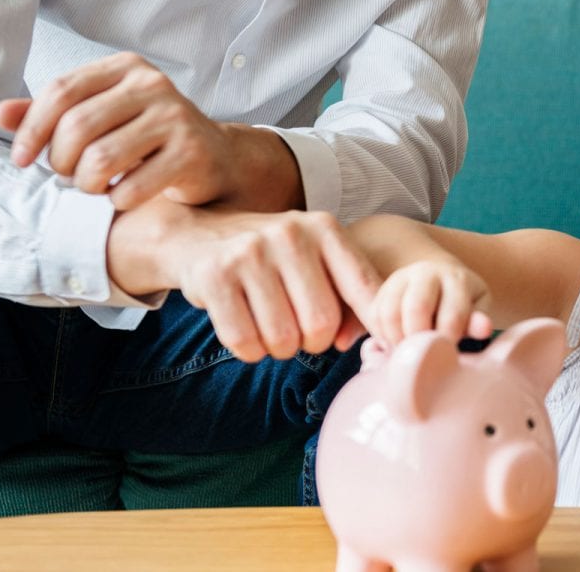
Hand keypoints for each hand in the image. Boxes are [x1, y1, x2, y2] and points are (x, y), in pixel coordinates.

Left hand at [0, 52, 236, 210]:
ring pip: (100, 159)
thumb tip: (1, 113)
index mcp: (126, 67)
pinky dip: (118, 201)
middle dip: (59, 162)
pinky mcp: (191, 153)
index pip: (61, 91)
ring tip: (93, 187)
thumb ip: (52, 113)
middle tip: (67, 177)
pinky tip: (122, 197)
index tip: (20, 159)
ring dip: (86, 185)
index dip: (31, 129)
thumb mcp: (102, 116)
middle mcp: (153, 84)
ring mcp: (175, 118)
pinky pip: (132, 187)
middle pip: (77, 127)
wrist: (214, 157)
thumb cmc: (147, 137)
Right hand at [110, 203, 379, 361]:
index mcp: (324, 229)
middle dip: (313, 342)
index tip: (380, 344)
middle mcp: (290, 234)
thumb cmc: (272, 258)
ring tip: (271, 328)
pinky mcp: (215, 276)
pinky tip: (247, 332)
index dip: (374, 325)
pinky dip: (250, 350)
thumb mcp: (316, 261)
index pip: (365, 289)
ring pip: (282, 338)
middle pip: (321, 324)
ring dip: (278, 349)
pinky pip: (245, 342)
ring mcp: (250, 252)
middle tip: (299, 332)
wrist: (198, 234)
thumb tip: (349, 342)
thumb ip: (348, 299)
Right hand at [360, 260, 492, 347]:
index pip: (452, 314)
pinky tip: (396, 345)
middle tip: (424, 357)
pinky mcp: (381, 289)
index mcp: (456, 278)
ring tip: (409, 353)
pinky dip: (383, 336)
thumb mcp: (477, 308)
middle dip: (420, 339)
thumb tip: (484, 329)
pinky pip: (375, 316)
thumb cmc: (462, 302)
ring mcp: (400, 278)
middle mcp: (426, 272)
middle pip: (416, 309)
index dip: (449, 340)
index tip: (447, 355)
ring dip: (398, 340)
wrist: (439, 280)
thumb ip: (478, 320)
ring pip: (390, 313)